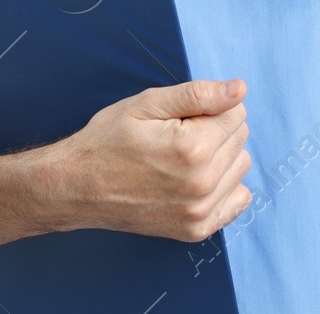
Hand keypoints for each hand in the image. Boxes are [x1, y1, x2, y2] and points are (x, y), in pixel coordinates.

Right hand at [49, 78, 252, 242]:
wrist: (78, 187)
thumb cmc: (109, 140)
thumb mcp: (147, 104)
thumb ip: (199, 94)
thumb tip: (240, 89)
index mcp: (192, 147)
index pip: (236, 111)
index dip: (209, 108)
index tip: (181, 117)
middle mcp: (202, 183)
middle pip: (241, 137)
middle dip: (216, 128)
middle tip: (178, 135)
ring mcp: (200, 211)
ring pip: (241, 166)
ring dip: (221, 156)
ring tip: (184, 157)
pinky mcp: (197, 229)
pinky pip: (238, 199)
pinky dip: (224, 185)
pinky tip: (196, 179)